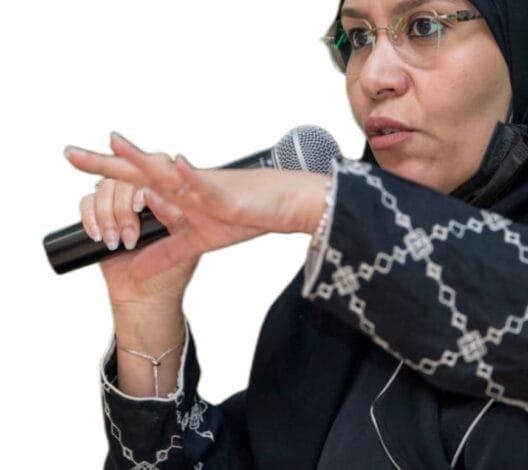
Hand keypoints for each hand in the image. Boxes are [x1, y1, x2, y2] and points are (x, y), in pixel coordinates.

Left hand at [66, 132, 329, 278]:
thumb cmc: (245, 215)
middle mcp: (183, 183)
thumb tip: (134, 269)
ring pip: (167, 171)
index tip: (75, 163)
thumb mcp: (197, 242)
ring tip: (113, 143)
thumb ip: (165, 253)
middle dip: (105, 163)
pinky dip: (190, 175)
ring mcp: (202, 185)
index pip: (133, 182)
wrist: (281, 205)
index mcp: (176, 194)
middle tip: (69, 153)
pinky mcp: (224, 192)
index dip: (105, 174)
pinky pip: (204, 183)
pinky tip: (175, 165)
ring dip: (141, 159)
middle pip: (138, 171)